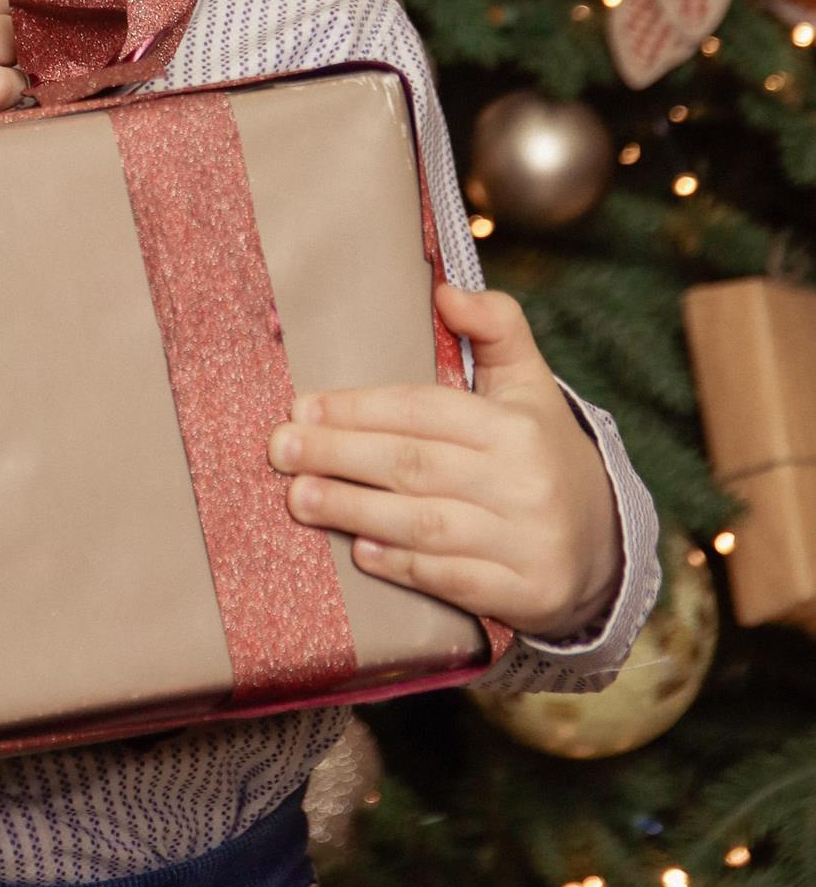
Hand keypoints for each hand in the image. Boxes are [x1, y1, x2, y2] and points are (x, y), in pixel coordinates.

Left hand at [267, 283, 622, 640]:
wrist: (605, 544)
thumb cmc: (543, 451)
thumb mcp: (530, 383)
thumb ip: (496, 326)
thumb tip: (447, 292)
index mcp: (516, 426)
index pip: (423, 411)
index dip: (359, 408)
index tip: (302, 406)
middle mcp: (523, 483)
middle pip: (414, 466)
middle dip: (339, 456)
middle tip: (281, 449)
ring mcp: (527, 543)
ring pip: (425, 525)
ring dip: (354, 512)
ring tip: (299, 499)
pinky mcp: (527, 594)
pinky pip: (453, 581)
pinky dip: (403, 567)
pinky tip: (359, 552)